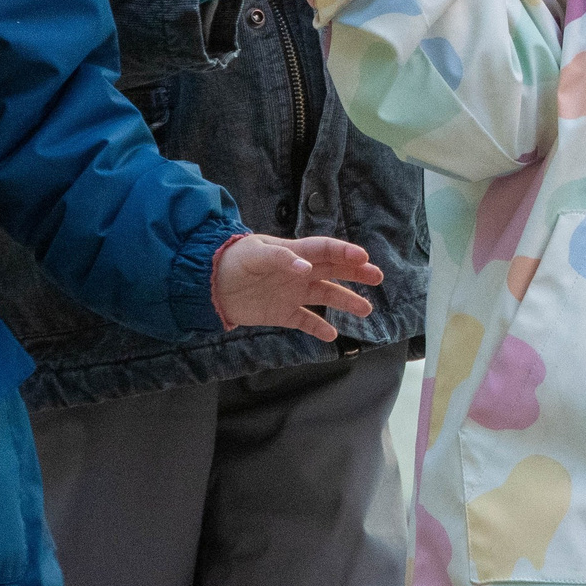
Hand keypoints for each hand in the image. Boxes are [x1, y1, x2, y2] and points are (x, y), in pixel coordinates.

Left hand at [213, 235, 383, 338]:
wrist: (208, 284)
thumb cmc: (233, 261)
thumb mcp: (255, 253)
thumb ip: (281, 258)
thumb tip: (305, 268)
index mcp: (294, 252)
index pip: (326, 250)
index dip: (345, 252)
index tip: (364, 257)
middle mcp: (299, 272)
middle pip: (333, 270)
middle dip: (356, 272)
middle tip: (376, 277)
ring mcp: (292, 293)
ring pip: (325, 296)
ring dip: (346, 301)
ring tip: (366, 310)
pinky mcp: (282, 312)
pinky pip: (305, 321)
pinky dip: (318, 328)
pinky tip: (331, 335)